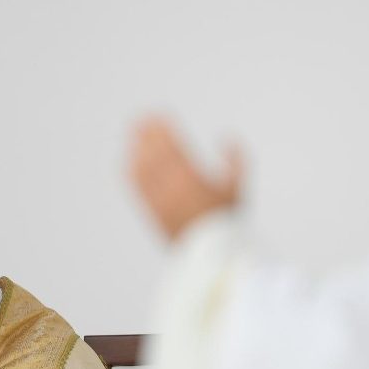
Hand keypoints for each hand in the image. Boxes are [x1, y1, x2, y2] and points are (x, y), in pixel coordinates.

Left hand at [130, 117, 242, 240]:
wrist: (209, 253)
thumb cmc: (225, 219)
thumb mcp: (238, 188)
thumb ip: (237, 161)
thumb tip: (227, 137)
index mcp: (191, 178)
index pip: (171, 146)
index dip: (162, 129)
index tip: (159, 116)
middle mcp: (171, 186)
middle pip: (153, 153)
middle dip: (147, 134)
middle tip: (142, 119)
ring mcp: (158, 198)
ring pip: (141, 168)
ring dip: (136, 148)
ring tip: (135, 135)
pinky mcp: (150, 210)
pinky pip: (136, 186)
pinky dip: (131, 170)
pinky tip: (130, 161)